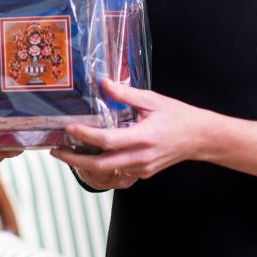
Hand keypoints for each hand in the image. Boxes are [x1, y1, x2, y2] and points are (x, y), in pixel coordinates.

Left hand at [49, 78, 217, 185]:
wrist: (200, 138)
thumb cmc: (178, 117)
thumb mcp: (153, 100)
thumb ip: (126, 94)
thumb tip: (103, 83)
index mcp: (143, 137)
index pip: (107, 140)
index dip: (86, 136)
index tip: (69, 128)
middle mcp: (141, 157)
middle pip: (101, 164)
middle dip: (75, 160)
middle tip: (56, 151)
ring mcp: (142, 168)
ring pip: (108, 171)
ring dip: (85, 165)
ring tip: (67, 154)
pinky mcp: (144, 173)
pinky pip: (119, 173)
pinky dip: (103, 167)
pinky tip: (91, 157)